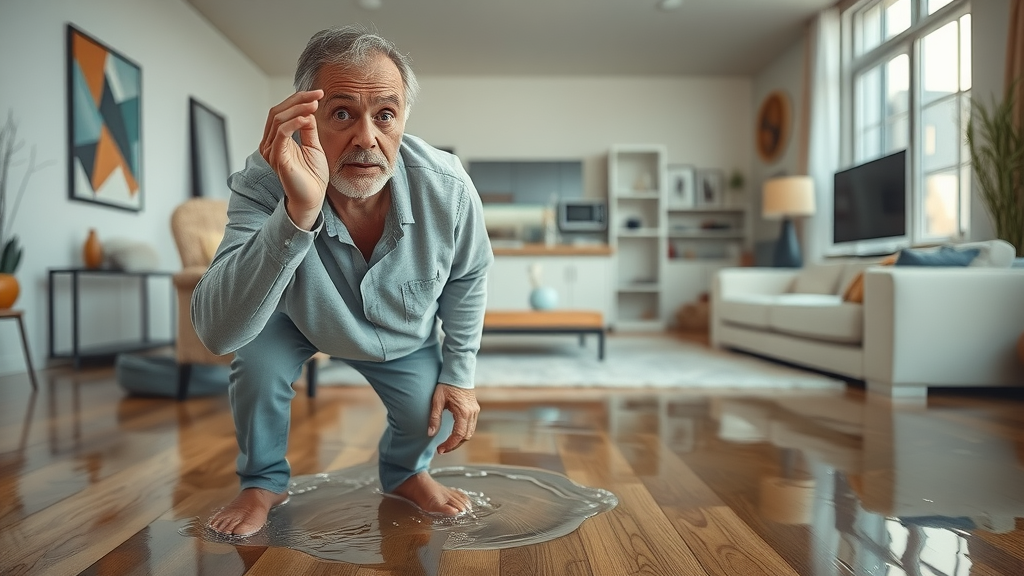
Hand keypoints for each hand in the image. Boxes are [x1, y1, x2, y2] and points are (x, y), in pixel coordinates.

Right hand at [259, 90, 327, 228]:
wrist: (312, 198)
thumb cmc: (312, 175)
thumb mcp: (313, 146)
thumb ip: (308, 129)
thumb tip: (308, 110)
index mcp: (276, 139)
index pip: (282, 112)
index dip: (298, 100)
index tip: (318, 93)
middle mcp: (270, 143)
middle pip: (277, 111)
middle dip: (298, 100)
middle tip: (317, 94)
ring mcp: (271, 150)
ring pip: (278, 119)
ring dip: (298, 108)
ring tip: (314, 104)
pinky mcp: (277, 157)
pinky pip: (281, 133)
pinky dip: (294, 123)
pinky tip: (307, 118)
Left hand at [428, 383, 478, 453]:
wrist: (458, 372)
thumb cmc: (446, 384)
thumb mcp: (437, 401)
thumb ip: (434, 418)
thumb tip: (430, 433)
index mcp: (463, 412)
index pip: (458, 435)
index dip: (449, 445)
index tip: (440, 450)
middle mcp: (472, 413)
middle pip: (466, 436)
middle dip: (454, 445)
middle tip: (442, 449)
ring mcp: (475, 411)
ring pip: (470, 432)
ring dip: (459, 440)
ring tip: (447, 444)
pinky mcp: (475, 409)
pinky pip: (471, 426)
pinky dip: (463, 433)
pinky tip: (454, 433)